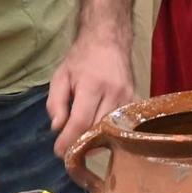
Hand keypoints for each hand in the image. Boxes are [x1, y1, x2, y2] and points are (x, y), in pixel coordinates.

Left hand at [46, 34, 133, 157]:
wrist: (109, 40)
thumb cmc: (81, 58)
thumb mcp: (60, 76)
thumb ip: (55, 102)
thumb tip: (57, 128)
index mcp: (92, 85)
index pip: (80, 121)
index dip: (68, 140)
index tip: (59, 152)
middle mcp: (114, 92)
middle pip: (97, 130)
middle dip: (82, 144)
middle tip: (69, 150)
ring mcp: (128, 97)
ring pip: (112, 131)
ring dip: (97, 141)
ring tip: (83, 145)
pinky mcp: (136, 100)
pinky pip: (124, 124)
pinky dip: (112, 134)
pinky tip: (101, 137)